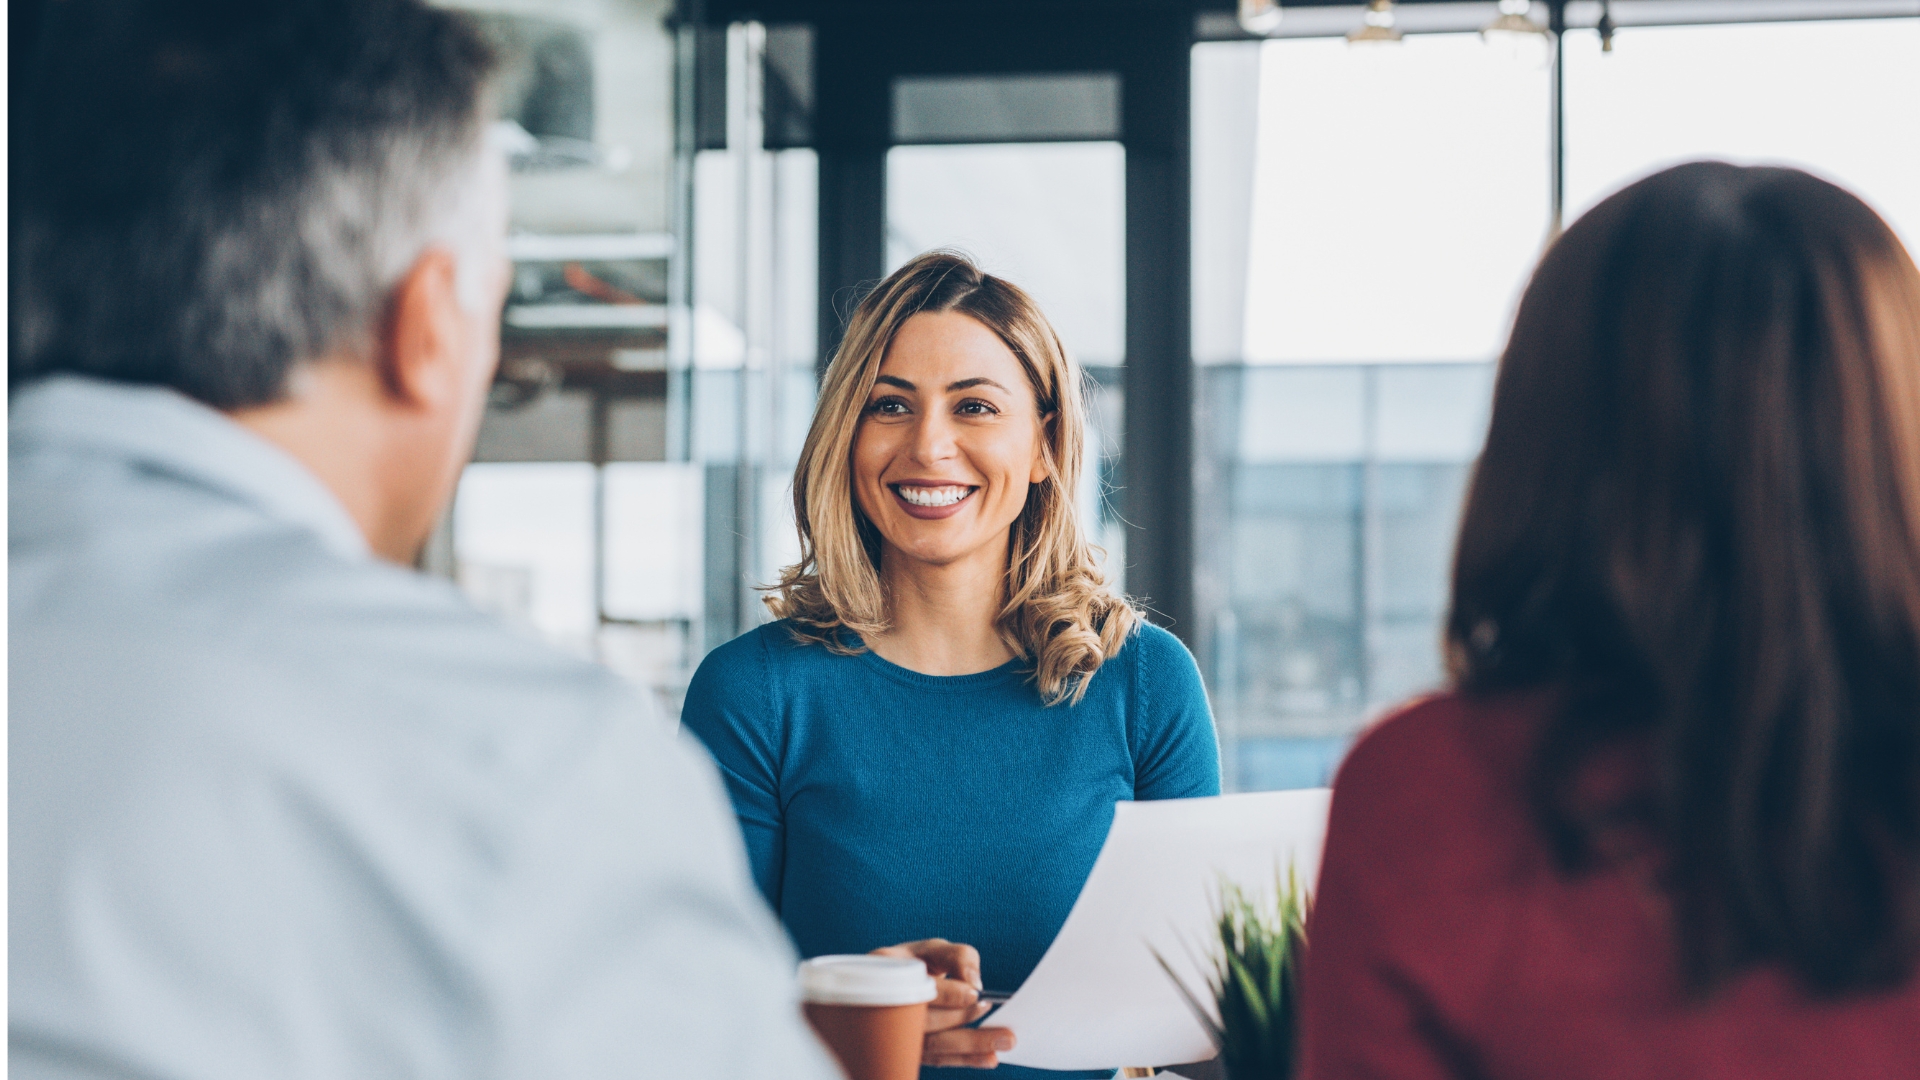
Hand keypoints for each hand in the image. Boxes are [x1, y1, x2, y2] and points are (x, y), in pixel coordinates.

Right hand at [871, 939, 1015, 1068]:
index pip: (915, 986)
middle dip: (963, 1019)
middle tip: (995, 1014)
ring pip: (934, 1045)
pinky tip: (989, 1057)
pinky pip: (938, 1059)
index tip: (974, 993)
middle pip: (926, 1020)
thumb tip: (974, 981)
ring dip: (971, 1044)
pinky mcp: (910, 1052)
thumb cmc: (917, 965)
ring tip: (1004, 1040)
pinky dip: (965, 1059)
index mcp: (887, 973)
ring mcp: (895, 1035)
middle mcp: (885, 1005)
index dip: (947, 993)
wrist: (892, 991)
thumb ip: (957, 956)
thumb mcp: (933, 949)